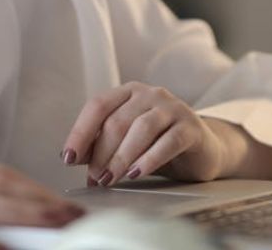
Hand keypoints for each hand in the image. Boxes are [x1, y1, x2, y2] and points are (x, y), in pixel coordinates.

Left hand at [61, 82, 231, 186]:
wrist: (202, 149)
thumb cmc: (158, 144)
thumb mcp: (126, 143)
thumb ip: (101, 145)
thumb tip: (72, 157)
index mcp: (129, 92)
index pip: (98, 105)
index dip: (80, 132)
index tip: (68, 157)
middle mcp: (150, 94)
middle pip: (118, 121)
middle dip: (102, 153)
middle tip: (95, 178)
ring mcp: (172, 108)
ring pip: (141, 129)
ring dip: (121, 157)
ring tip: (111, 179)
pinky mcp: (192, 126)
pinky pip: (168, 141)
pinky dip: (149, 159)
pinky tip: (136, 173)